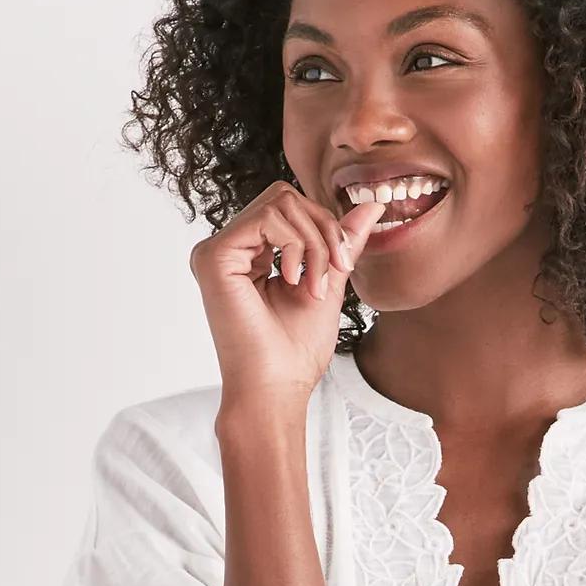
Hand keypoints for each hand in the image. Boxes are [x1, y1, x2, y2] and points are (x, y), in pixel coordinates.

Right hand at [189, 179, 385, 399]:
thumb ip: (342, 241)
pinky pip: (268, 218)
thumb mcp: (329, 282)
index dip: (326, 227)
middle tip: (336, 271)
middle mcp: (229, 250)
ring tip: (314, 286)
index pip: (289, 208)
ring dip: (315, 244)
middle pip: (285, 197)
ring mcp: (217, 251)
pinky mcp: (213, 256)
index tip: (343, 266)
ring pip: (280, 203)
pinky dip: (297, 246)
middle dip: (323, 230)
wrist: (277, 388)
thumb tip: (372, 203)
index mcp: (249, 255)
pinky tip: (293, 281)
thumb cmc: (296, 351)